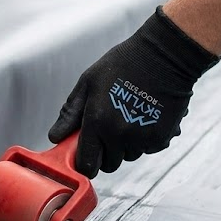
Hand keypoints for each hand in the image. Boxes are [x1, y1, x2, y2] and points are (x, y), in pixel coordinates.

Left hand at [48, 6, 219, 177]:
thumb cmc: (124, 64)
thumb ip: (70, 114)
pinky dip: (145, 139)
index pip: (87, 165)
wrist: (164, 56)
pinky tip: (144, 116)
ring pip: (129, 156)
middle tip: (109, 128)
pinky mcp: (161, 138)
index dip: (85, 162)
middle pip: (109, 165)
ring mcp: (142, 138)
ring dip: (126, 145)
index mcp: (97, 121)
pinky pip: (147, 149)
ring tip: (129, 116)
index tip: (86, 154)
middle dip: (107, 152)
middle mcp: (119, 134)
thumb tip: (55, 136)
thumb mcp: (88, 83)